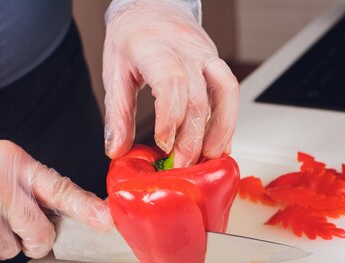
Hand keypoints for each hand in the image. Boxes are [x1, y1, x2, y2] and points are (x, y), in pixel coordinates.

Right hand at [0, 139, 112, 260]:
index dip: (85, 208)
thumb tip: (70, 211)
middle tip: (22, 226)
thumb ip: (35, 184)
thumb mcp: (4, 160)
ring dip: (3, 241)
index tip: (105, 220)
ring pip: (11, 251)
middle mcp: (0, 190)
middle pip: (40, 235)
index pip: (59, 189)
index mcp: (16, 166)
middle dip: (37, 239)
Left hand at [102, 0, 238, 167]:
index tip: (164, 144)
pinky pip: (229, 90)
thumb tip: (117, 150)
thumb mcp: (115, 73)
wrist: (152, 6)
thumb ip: (117, 114)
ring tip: (211, 156)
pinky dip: (228, 119)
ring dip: (221, 128)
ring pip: (224, 91)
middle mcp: (184, 48)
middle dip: (193, 137)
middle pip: (198, 96)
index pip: (170, 82)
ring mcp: (205, 53)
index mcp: (152, 47)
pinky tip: (221, 141)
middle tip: (183, 164)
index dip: (170, 118)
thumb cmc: (131, 37)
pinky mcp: (216, 60)